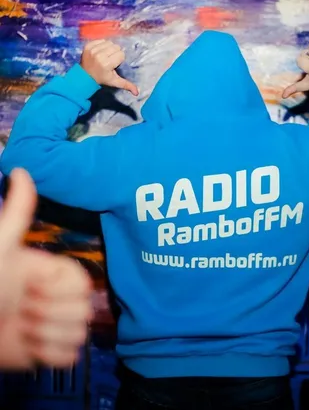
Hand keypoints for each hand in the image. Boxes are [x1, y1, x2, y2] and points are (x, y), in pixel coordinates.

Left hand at [0, 169, 92, 368]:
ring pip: (79, 333)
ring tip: (22, 328)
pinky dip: (48, 354)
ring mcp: (57, 324)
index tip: (30, 287)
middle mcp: (59, 297)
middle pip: (84, 310)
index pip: (83, 283)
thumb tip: (23, 170)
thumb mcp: (0, 250)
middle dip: (49, 315)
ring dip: (46, 336)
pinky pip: (71, 355)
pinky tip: (29, 346)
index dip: (58, 289)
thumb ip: (18, 214)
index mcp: (53, 273)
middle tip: (23, 310)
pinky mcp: (53, 350)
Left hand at [81, 39, 138, 95]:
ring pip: (109, 42)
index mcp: (107, 64)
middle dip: (115, 53)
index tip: (114, 64)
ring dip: (109, 48)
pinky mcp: (88, 46)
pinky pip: (100, 40)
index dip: (119, 59)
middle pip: (116, 47)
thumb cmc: (102, 78)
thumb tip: (137, 93)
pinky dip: (102, 45)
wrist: (85, 76)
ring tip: (105, 55)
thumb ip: (127, 85)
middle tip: (110, 60)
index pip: (120, 54)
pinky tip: (99, 52)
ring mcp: (92, 50)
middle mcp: (99, 55)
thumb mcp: (115, 82)